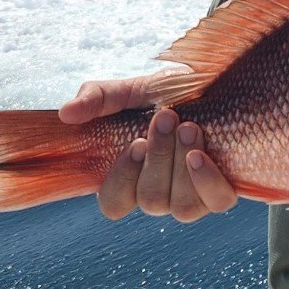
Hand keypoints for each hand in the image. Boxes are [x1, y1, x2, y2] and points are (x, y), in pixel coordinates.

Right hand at [59, 76, 237, 222]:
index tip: (134, 143)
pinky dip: (208, 182)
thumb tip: (66, 113)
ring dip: (182, 166)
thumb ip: (96, 98)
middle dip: (159, 157)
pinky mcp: (222, 188)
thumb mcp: (129, 90)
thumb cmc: (167, 91)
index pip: (114, 203)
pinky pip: (218, 203)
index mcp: (133, 176)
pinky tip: (200, 155)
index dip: (122, 180)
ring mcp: (192, 194)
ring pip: (182, 207)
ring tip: (188, 127)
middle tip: (167, 116)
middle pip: (151, 200)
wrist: (212, 82)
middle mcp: (161, 192)